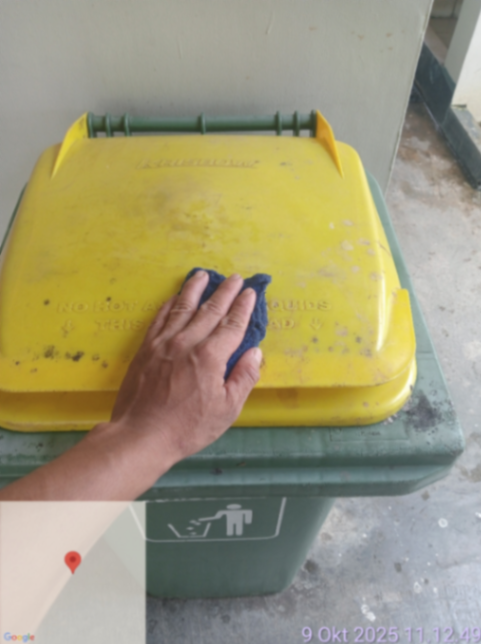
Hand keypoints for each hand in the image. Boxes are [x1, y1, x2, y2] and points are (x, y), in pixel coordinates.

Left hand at [107, 270, 261, 464]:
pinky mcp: (145, 349)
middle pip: (210, 310)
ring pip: (182, 308)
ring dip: (195, 289)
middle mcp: (187, 343)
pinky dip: (169, 305)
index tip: (250, 292)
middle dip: (225, 292)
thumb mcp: (226, 410)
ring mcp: (163, 343)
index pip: (231, 325)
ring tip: (202, 274)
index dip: (243, 307)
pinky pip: (159, 318)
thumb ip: (243, 378)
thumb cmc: (187, 427)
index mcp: (210, 357)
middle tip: (234, 278)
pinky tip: (174, 297)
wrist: (141, 435)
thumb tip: (255, 353)